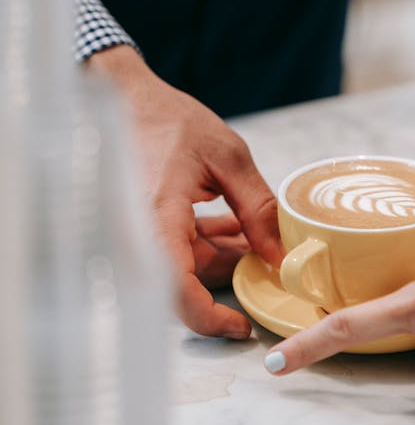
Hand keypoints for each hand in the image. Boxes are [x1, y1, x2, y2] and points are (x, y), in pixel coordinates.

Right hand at [88, 45, 283, 338]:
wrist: (124, 99)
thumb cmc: (169, 120)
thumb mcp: (228, 158)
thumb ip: (257, 208)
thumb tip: (280, 254)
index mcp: (158, 220)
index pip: (178, 292)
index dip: (210, 319)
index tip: (242, 325)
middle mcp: (141, 235)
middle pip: (187, 285)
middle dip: (231, 276)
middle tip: (267, 261)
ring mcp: (140, 233)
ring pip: (187, 269)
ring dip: (225, 257)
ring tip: (255, 233)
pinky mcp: (145, 226)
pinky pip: (179, 251)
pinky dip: (209, 244)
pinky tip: (236, 226)